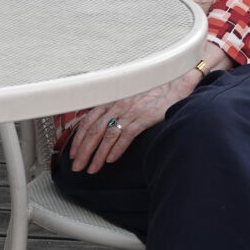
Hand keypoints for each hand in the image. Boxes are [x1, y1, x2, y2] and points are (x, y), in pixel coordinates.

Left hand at [68, 72, 198, 173]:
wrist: (175, 80)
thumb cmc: (155, 89)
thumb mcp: (131, 95)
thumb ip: (118, 108)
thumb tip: (107, 123)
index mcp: (113, 100)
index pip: (88, 120)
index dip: (78, 138)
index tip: (74, 152)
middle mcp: (118, 105)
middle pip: (94, 131)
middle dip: (83, 151)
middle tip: (77, 167)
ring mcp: (130, 111)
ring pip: (107, 136)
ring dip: (97, 155)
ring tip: (92, 169)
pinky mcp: (144, 117)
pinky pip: (126, 135)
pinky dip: (117, 149)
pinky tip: (111, 160)